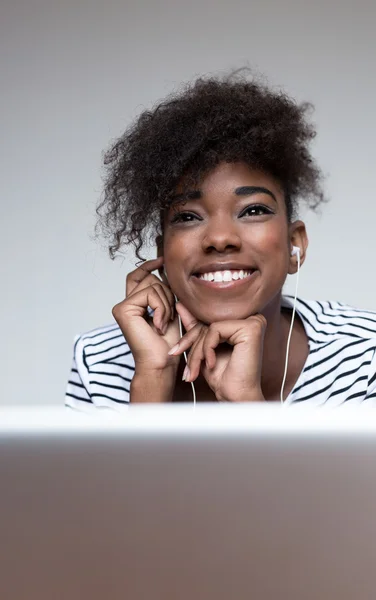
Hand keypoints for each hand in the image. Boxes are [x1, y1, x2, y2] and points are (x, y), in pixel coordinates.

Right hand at [112, 256, 205, 375]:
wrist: (162, 363)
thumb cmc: (168, 343)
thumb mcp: (171, 311)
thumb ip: (166, 292)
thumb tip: (165, 268)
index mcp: (135, 304)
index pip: (138, 275)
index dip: (149, 265)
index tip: (163, 260)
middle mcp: (125, 304)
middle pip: (150, 278)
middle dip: (167, 294)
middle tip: (168, 318)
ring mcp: (122, 306)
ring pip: (153, 285)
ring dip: (166, 305)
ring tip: (164, 324)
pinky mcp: (122, 310)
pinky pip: (149, 294)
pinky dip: (161, 309)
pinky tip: (159, 326)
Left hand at [168, 307, 266, 401]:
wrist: (235, 396)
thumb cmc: (222, 377)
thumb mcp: (203, 349)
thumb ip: (195, 326)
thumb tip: (180, 304)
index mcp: (241, 322)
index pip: (207, 320)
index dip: (190, 338)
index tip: (175, 352)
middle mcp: (251, 318)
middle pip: (207, 322)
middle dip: (191, 346)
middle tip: (186, 369)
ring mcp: (253, 321)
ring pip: (209, 326)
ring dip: (197, 351)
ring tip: (195, 370)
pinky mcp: (251, 327)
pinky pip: (215, 329)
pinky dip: (207, 348)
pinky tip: (212, 364)